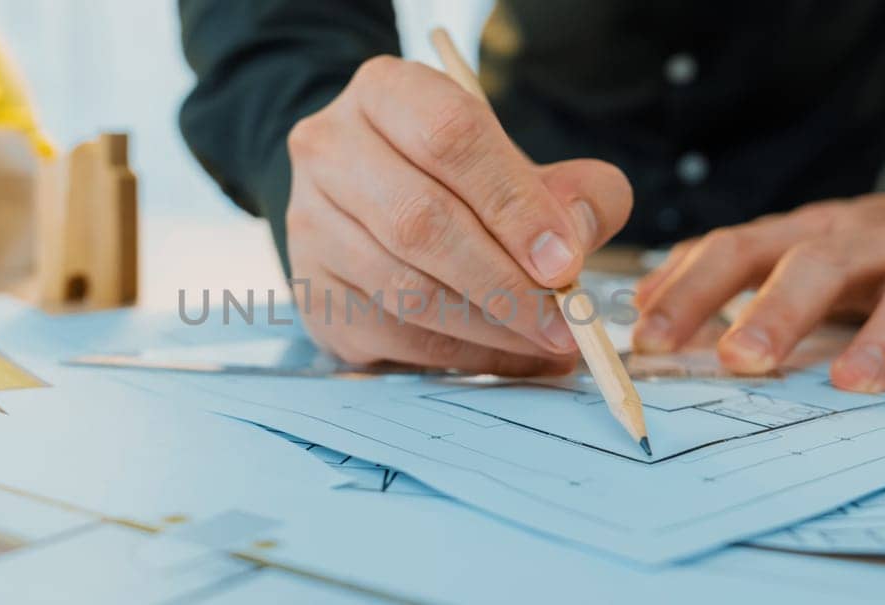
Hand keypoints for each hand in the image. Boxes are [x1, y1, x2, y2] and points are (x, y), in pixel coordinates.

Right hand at [285, 56, 632, 374]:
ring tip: (548, 342)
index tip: (565, 261)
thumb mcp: (520, 163)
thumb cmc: (458, 180)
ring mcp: (310, 222)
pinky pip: (391, 333)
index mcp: (385, 92)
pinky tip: (506, 353)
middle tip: (565, 321)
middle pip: (420, 219)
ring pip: (404, 287)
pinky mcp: (311, 289)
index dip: (514, 202)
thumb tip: (575, 242)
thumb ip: (571, 191)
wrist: (371, 203)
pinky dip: (460, 353)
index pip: (450, 136)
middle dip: (506, 282)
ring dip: (489, 326)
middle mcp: (330, 148)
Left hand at [632, 194, 884, 394]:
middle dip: (776, 309)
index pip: (739, 250)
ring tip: (854, 383)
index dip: (694, 291)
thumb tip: (642, 310)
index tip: (651, 339)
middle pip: (819, 263)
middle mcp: (871, 236)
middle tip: (741, 359)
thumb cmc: (869, 261)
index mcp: (809, 233)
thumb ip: (729, 277)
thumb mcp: (797, 255)